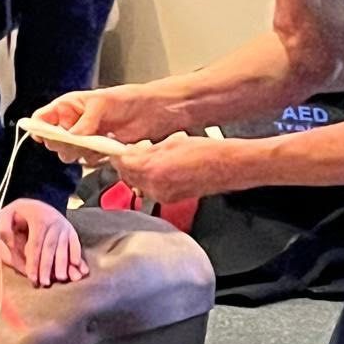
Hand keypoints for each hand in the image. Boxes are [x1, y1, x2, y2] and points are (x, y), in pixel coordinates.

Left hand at [0, 199, 88, 286]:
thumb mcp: (6, 214)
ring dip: (63, 264)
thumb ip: (4, 228)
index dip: (33, 261)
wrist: (37, 202)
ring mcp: (64, 226)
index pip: (35, 244)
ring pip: (64, 247)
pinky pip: (76, 243)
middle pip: (50, 248)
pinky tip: (78, 267)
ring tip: (61, 278)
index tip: (31, 277)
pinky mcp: (71, 230)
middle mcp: (54, 221)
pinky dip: (77, 255)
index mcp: (38, 218)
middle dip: (47, 267)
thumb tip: (9, 243)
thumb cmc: (19, 213)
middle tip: (44, 283)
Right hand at [32, 84, 169, 163]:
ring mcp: (84, 138)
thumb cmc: (126, 99)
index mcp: (68, 107)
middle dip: (64, 144)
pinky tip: (106, 146)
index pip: (42, 119)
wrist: (151, 112)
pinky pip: (87, 160)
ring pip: (68, 154)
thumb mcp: (103, 103)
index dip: (39, 129)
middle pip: (53, 141)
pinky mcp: (96, 150)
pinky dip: (95, 157)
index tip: (44, 138)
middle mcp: (72, 123)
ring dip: (80, 152)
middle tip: (79, 140)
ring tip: (97, 141)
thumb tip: (72, 136)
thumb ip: (86, 120)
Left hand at [116, 134, 232, 202]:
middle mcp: (154, 186)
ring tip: (148, 159)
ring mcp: (162, 195)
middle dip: (127, 164)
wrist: (226, 167)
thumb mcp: (170, 143)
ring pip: (138, 184)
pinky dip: (150, 180)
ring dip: (138, 173)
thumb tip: (133, 153)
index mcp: (152, 169)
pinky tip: (159, 169)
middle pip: (127, 176)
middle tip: (130, 152)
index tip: (116, 149)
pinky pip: (151, 190)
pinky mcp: (170, 199)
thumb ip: (147, 150)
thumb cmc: (205, 152)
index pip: (122, 163)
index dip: (118, 154)